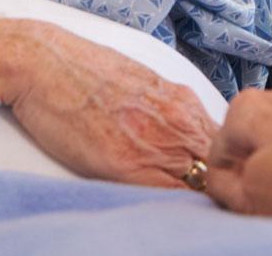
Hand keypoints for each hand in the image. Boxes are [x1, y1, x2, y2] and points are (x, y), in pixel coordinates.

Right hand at [0, 19, 213, 188]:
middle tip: (205, 199)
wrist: (45, 64)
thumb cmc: (86, 73)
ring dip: (195, 197)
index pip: (225, 146)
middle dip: (216, 186)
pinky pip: (166, 198)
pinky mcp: (127, 165)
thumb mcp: (143, 85)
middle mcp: (179, 123)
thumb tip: (189, 139)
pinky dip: (170, 206)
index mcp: (185, 103)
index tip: (215, 178)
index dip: (223, 167)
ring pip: (198, 187)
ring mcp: (156, 145)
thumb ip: (171, 112)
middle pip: (219, 169)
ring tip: (182, 206)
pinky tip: (160, 206)